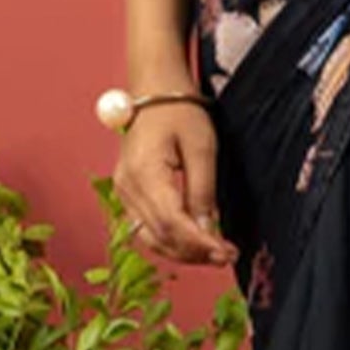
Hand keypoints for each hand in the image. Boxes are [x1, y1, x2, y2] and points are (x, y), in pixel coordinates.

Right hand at [114, 98, 237, 266]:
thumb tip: (207, 229)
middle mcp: (127, 187)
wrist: (155, 93)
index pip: (172, 222)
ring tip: (214, 254)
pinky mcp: (127, 194)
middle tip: (226, 257)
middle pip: (160, 236)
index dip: (200, 243)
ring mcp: (124, 192)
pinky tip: (193, 242)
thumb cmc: (180, 112)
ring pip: (150, 238)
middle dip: (194, 252)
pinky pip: (145, 227)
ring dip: (182, 251)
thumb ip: (203, 191)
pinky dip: (169, 240)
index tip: (226, 253)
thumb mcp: (202, 147)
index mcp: (144, 173)